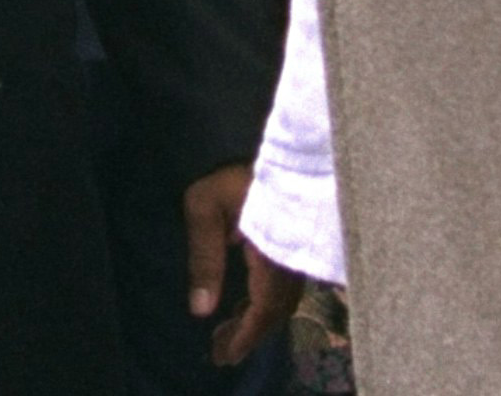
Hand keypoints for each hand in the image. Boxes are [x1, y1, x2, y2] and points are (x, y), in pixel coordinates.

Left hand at [183, 163, 304, 364]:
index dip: (244, 337)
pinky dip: (266, 300)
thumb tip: (201, 309)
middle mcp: (291, 260)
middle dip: (248, 334)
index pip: (262, 311)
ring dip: (256, 319)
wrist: (283, 145)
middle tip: (221, 351)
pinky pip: (285, 284)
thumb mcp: (204, 207)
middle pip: (274, 312)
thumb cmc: (235, 171)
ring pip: (282, 299)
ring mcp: (299, 250)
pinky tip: (247, 301)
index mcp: (271, 256)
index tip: (224, 355)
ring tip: (228, 331)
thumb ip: (203, 257)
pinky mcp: (299, 240)